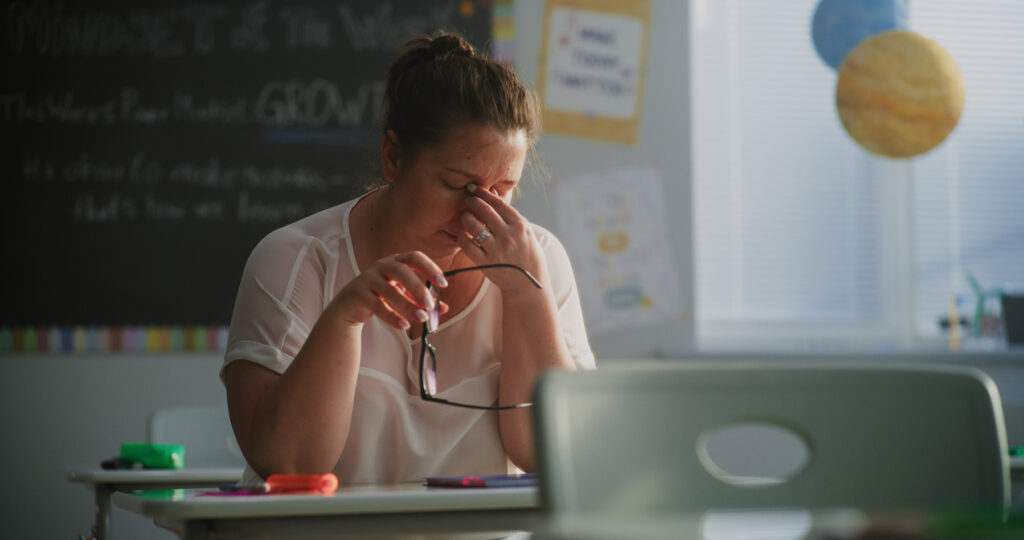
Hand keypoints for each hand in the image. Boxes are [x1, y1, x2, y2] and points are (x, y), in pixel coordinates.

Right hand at [329, 251, 448, 330]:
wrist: (350, 305)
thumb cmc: (381, 296)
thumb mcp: (403, 295)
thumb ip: (421, 300)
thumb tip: (443, 308)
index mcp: (396, 261)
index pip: (415, 257)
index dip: (430, 268)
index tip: (443, 283)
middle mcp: (381, 266)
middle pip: (401, 271)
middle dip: (418, 287)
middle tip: (430, 304)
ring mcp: (368, 279)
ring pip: (389, 290)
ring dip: (407, 305)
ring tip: (421, 318)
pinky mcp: (358, 294)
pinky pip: (377, 305)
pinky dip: (392, 316)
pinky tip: (404, 325)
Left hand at [459, 185, 548, 294]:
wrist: (528, 284)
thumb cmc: (526, 254)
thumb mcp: (524, 232)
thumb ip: (508, 213)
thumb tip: (492, 192)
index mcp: (520, 226)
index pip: (498, 204)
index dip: (484, 194)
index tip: (475, 188)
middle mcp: (509, 236)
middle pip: (485, 211)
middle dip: (473, 202)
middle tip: (467, 199)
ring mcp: (497, 250)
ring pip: (474, 227)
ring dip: (466, 218)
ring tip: (465, 217)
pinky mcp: (486, 263)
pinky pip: (467, 245)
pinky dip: (462, 237)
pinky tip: (462, 234)